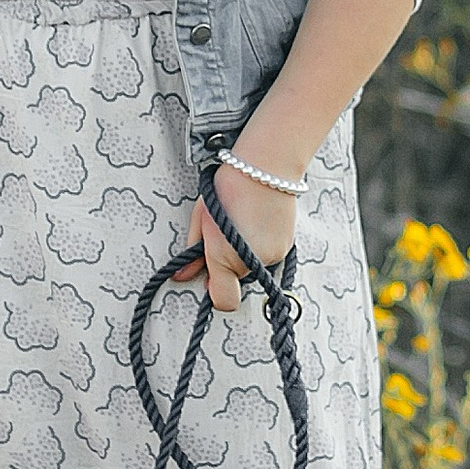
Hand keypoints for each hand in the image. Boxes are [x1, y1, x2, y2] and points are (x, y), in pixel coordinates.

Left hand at [185, 162, 299, 313]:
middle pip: (236, 280)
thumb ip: (192, 254)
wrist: (264, 167)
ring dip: (244, 255)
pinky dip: (260, 247)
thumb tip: (183, 275)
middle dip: (227, 264)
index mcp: (225, 258)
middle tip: (222, 234)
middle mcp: (251, 264)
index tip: (208, 273)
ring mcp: (273, 257)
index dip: (213, 289)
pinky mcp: (286, 247)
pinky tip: (256, 223)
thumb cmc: (228, 188)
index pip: (223, 301)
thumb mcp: (201, 219)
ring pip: (251, 268)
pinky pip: (266, 257)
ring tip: (240, 224)